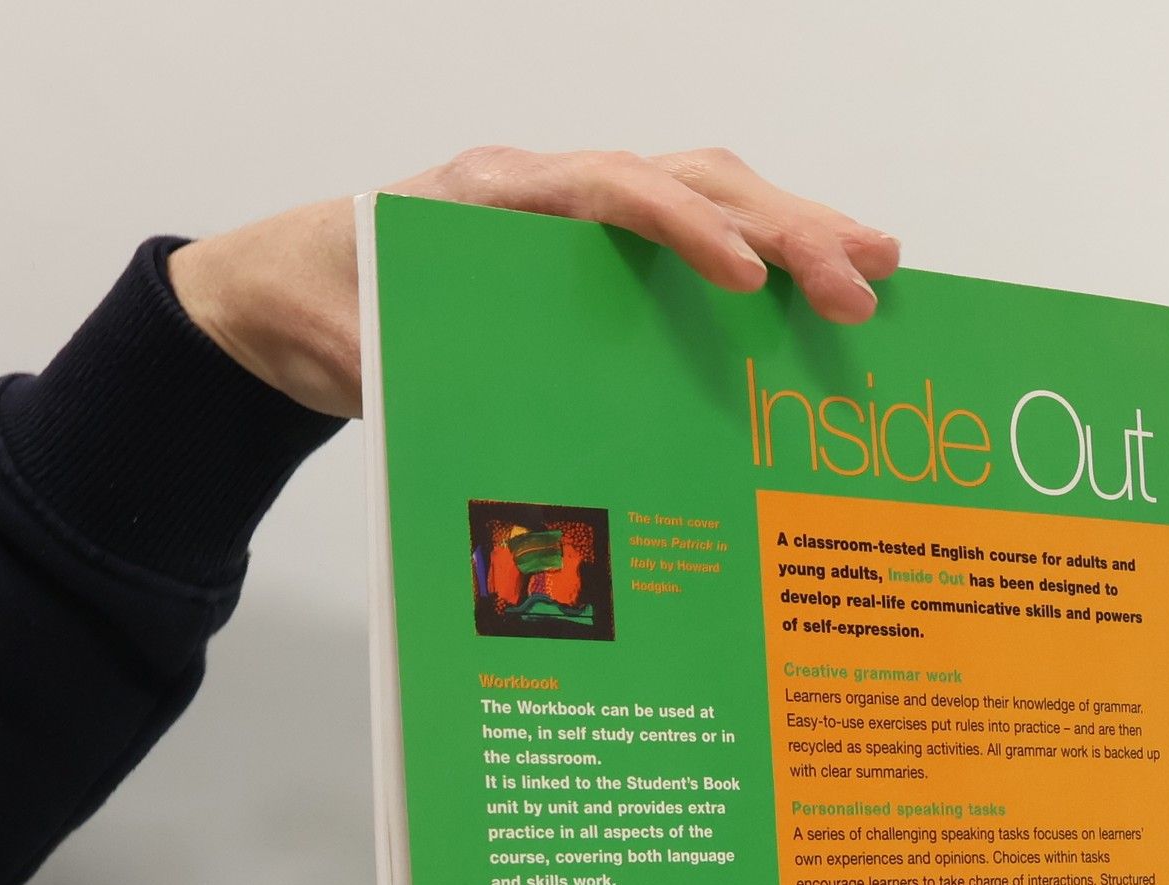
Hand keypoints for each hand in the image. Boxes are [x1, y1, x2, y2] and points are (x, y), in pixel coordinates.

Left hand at [169, 147, 901, 420]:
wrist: (290, 289)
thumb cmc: (320, 304)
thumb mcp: (345, 345)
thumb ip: (399, 368)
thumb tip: (480, 420)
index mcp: (492, 197)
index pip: (610, 190)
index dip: (685, 231)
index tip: (747, 282)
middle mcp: (550, 188)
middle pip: (688, 180)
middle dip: (784, 228)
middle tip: (867, 281)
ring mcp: (581, 215)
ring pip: (708, 194)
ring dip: (795, 229)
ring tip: (878, 270)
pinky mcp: (597, 252)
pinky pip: (693, 235)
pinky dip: (761, 255)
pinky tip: (817, 291)